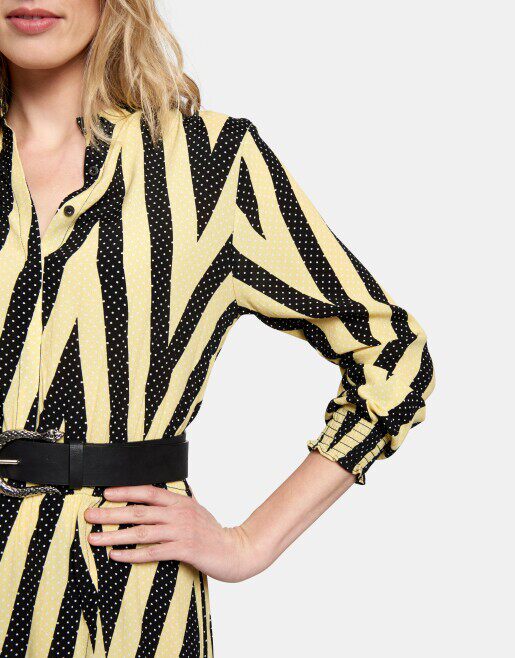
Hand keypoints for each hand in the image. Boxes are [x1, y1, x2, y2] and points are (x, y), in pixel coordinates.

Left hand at [83, 485, 267, 582]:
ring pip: (142, 532)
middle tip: (89, 515)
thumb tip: (165, 493)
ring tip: (94, 538)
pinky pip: (152, 552)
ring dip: (115, 534)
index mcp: (180, 502)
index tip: (105, 494)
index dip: (126, 492)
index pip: (148, 492)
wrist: (236, 550)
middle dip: (111, 513)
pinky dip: (131, 554)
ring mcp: (181, 531)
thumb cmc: (214, 532)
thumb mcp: (197, 510)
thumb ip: (180, 502)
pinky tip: (115, 555)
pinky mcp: (184, 550)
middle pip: (139, 511)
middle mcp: (179, 514)